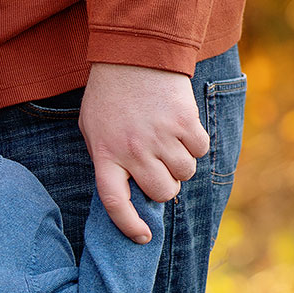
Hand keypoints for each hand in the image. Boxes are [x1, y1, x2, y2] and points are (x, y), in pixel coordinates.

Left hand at [78, 63, 209, 242]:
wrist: (134, 54)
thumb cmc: (110, 97)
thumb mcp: (93, 130)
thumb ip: (107, 161)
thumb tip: (126, 193)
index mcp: (105, 155)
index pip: (115, 203)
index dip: (129, 225)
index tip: (142, 238)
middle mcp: (133, 151)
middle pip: (162, 193)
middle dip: (164, 187)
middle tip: (158, 170)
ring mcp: (160, 137)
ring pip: (184, 174)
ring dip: (180, 165)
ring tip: (167, 143)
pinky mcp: (185, 122)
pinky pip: (200, 151)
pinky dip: (195, 145)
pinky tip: (181, 129)